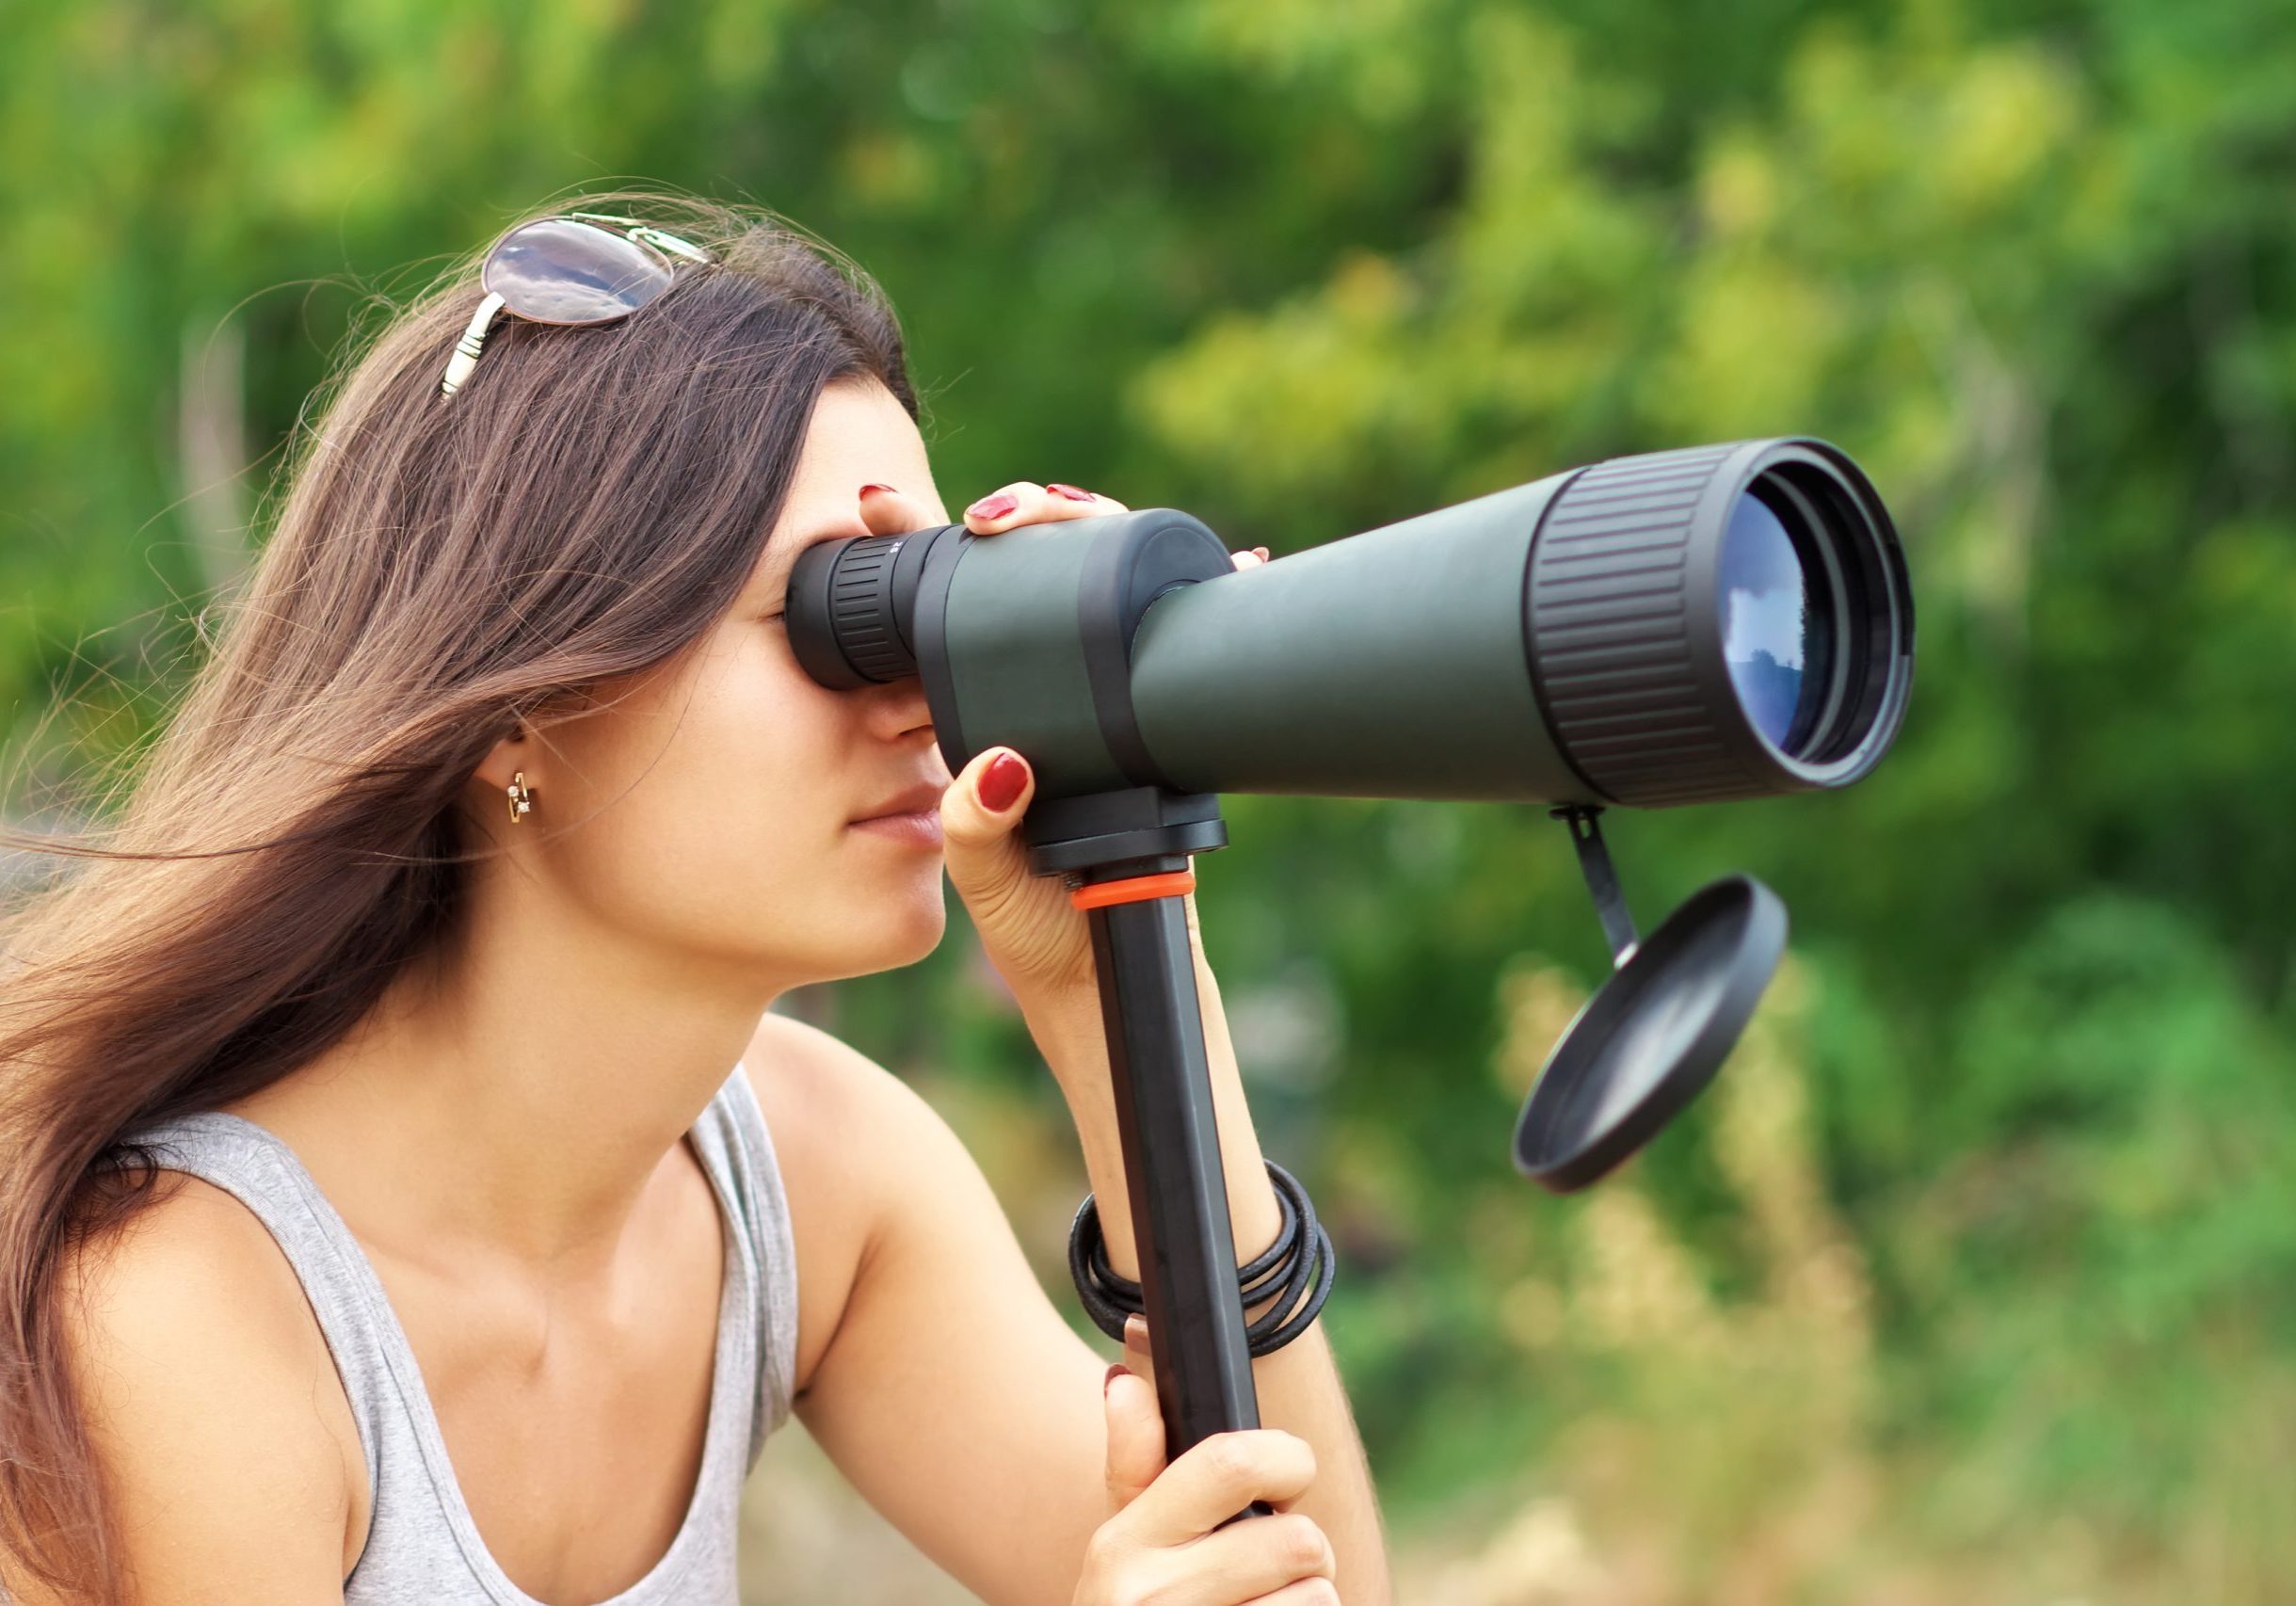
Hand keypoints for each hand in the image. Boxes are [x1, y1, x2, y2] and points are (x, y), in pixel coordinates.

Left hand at [937, 481, 1268, 1011]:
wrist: (1108, 975)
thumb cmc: (1035, 927)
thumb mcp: (987, 876)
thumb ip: (977, 826)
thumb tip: (1004, 763)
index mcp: (983, 717)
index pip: (945, 615)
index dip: (913, 549)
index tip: (876, 507)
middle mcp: (1044, 695)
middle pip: (1039, 573)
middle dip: (1029, 516)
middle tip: (1002, 512)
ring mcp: (1110, 700)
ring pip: (1109, 587)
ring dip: (1107, 531)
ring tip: (1086, 512)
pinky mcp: (1167, 720)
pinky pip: (1184, 640)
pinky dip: (1215, 591)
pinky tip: (1238, 561)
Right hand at [1076, 1344, 1338, 1605]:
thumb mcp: (1119, 1553)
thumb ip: (1133, 1467)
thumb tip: (1124, 1382)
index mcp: (1124, 1542)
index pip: (1229, 1463)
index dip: (1285, 1458)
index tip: (1288, 1474)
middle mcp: (1149, 1595)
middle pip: (1295, 1539)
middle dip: (1305, 1552)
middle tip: (1275, 1569)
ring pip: (1318, 1598)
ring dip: (1311, 1605)